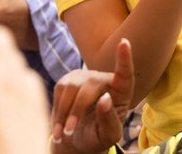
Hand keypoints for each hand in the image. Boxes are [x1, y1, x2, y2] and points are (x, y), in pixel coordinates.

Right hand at [51, 39, 133, 153]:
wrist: (78, 139)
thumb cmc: (99, 136)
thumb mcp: (109, 134)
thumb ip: (109, 119)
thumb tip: (104, 98)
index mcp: (122, 91)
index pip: (125, 72)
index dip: (124, 58)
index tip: (124, 42)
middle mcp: (105, 79)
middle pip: (90, 85)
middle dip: (77, 110)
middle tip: (69, 131)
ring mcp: (86, 77)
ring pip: (71, 87)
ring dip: (64, 112)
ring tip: (63, 133)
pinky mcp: (69, 80)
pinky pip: (59, 90)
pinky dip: (56, 111)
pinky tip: (59, 126)